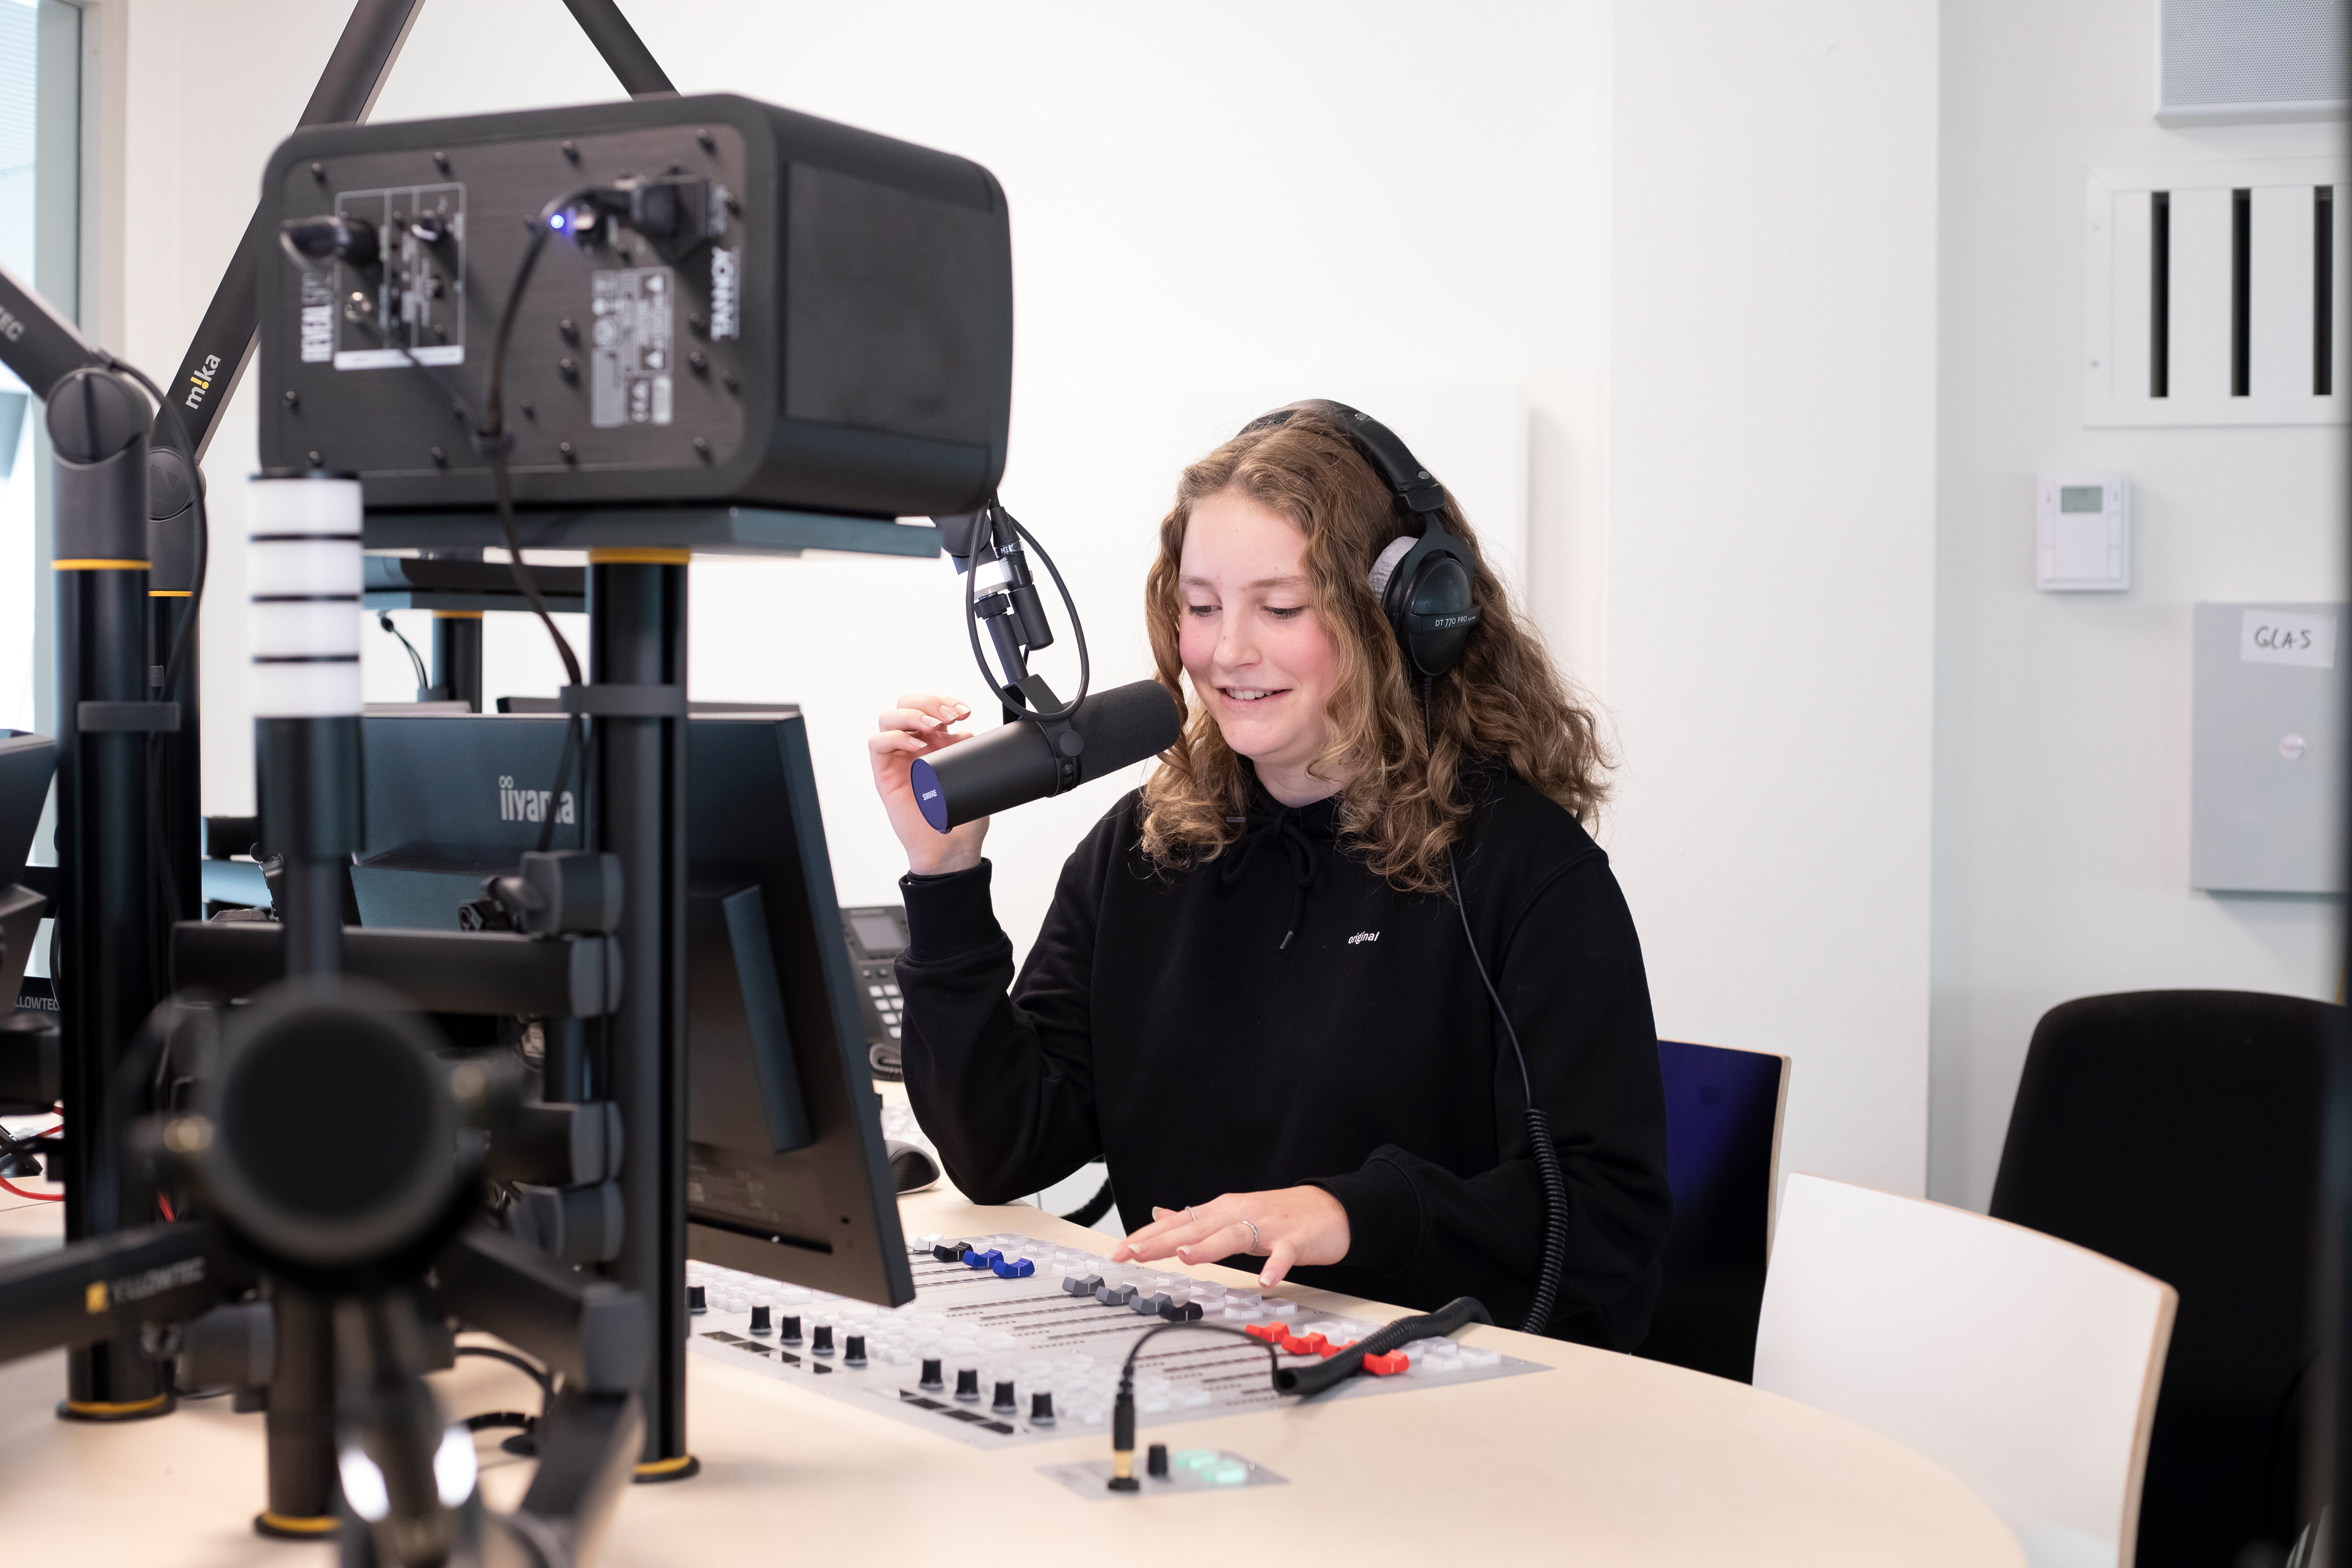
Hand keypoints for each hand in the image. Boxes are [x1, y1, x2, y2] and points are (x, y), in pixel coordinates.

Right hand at [869, 693, 989, 875]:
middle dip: (929, 703)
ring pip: (889, 718)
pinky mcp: (884, 775)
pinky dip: (895, 737)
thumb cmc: (960, 815)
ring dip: (912, 715)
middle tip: (950, 717)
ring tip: (933, 727)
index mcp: (934, 743)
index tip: (965, 712)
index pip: (931, 708)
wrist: (950, 847)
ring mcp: (897, 758)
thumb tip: (967, 732)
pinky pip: (877, 744)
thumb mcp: (971, 776)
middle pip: (907, 705)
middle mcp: (913, 746)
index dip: (945, 702)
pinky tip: (917, 744)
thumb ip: (968, 753)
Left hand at [1110, 1186, 1350, 1287]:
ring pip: (1233, 1236)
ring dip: (1209, 1246)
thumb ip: (1195, 1219)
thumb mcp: (1231, 1214)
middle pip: (1196, 1228)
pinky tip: (1265, 1281)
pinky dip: (1274, 1267)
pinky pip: (1283, 1255)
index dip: (1148, 1237)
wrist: (1330, 1208)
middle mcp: (1239, 1214)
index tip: (1119, 1250)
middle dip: (1162, 1241)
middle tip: (1132, 1253)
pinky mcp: (1294, 1240)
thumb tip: (1159, 1214)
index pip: (1178, 1223)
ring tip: (1186, 1258)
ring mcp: (1267, 1226)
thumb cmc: (1279, 1215)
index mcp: (1221, 1210)